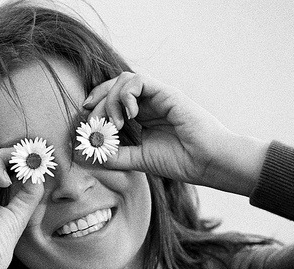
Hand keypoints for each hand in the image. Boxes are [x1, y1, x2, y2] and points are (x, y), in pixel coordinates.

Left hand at [84, 72, 267, 195]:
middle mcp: (149, 102)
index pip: (112, 99)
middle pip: (113, 86)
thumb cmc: (180, 161)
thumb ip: (114, 155)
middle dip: (97, 100)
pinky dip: (126, 94)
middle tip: (93, 121)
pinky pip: (139, 81)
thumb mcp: (138, 160)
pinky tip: (129, 115)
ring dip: (111, 99)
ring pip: (123, 80)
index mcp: (142, 115)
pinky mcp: (167, 92)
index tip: (85, 121)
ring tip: (116, 123)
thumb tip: (87, 152)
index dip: (95, 105)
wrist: (207, 162)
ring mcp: (158, 96)